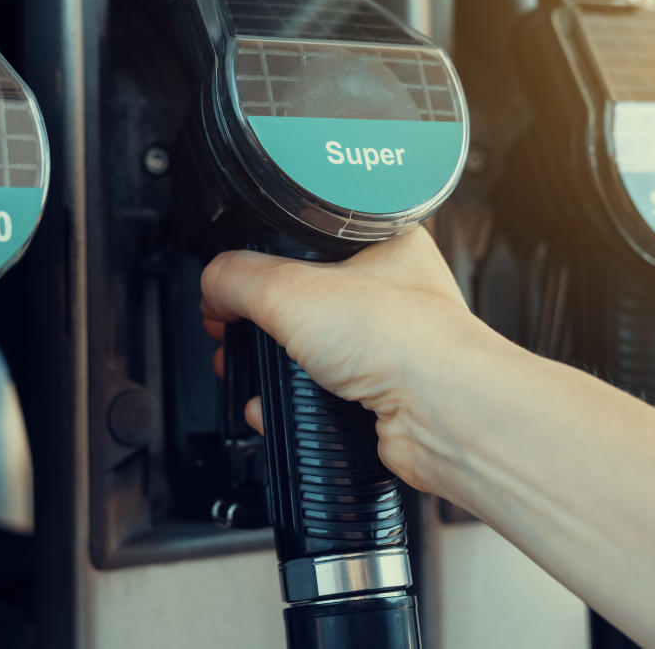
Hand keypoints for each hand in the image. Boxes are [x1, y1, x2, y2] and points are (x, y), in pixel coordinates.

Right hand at [200, 226, 507, 492]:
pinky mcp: (382, 393)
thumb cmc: (404, 338)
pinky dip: (292, 402)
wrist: (442, 415)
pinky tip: (276, 406)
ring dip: (272, 367)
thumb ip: (236, 278)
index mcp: (382, 241)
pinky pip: (322, 393)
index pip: (304, 239)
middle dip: (257, 323)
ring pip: (310, 350)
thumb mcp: (289, 289)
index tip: (229, 283)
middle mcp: (391, 291)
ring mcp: (388, 345)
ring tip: (247, 370)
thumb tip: (212, 285)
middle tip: (231, 331)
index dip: (258, 259)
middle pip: (301, 299)